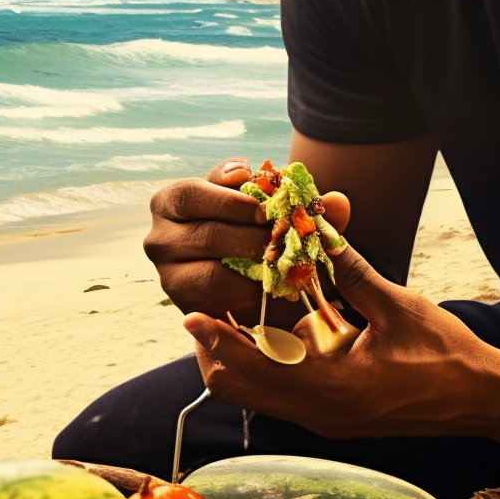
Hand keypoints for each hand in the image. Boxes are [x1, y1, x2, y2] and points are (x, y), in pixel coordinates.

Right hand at [144, 158, 351, 327]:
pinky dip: (248, 296)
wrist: (245, 271)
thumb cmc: (253, 226)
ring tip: (286, 266)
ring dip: (255, 271)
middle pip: (208, 235)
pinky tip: (274, 290)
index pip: (196, 192)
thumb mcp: (271, 207)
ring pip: (212, 275)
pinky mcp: (185, 306)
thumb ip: (305, 204)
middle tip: (288, 241)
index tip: (268, 207)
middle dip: (254, 238)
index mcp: (174, 200)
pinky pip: (218, 305)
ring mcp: (168, 275)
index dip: (231, 199)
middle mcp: (160, 237)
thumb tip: (339, 203)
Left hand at [183, 241, 499, 440]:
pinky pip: (283, 397)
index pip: (251, 368)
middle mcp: (321, 411)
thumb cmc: (446, 353)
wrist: (483, 400)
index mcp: (332, 386)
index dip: (216, 339)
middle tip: (204, 311)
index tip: (191, 312)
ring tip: (231, 317)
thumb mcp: (397, 305)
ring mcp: (327, 420)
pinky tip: (276, 334)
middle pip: (241, 389)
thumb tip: (316, 228)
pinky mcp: (337, 418)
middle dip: (216, 351)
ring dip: (239, 359)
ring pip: (259, 396)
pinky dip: (267, 368)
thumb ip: (351, 271)